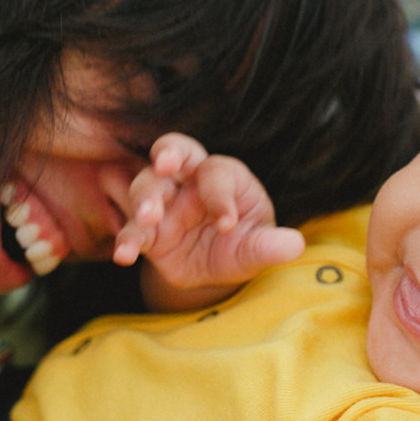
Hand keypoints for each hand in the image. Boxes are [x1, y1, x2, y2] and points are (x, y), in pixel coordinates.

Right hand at [113, 133, 304, 308]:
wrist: (217, 270)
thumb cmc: (243, 245)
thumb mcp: (258, 248)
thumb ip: (271, 246)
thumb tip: (294, 244)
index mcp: (224, 176)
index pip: (218, 172)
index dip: (220, 196)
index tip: (226, 224)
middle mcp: (190, 180)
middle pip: (175, 150)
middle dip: (168, 153)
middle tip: (164, 166)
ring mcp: (164, 202)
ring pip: (146, 185)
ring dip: (144, 198)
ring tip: (147, 218)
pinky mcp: (147, 230)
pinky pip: (133, 229)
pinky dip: (127, 239)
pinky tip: (125, 255)